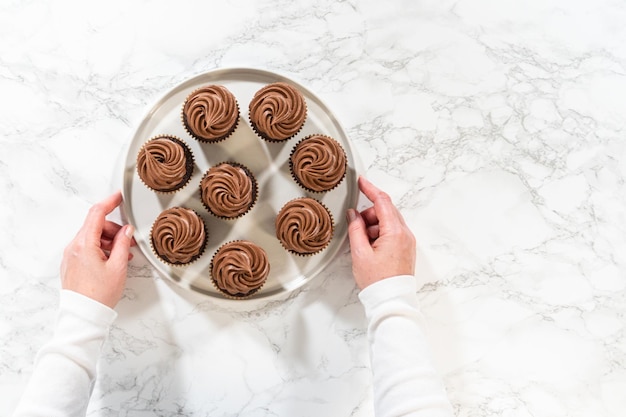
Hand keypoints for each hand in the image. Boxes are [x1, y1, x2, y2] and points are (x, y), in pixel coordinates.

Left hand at [60, 191, 135, 308]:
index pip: (96, 213)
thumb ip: (122, 243)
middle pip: (96, 226)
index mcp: (84, 244)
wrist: (83, 315)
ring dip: (108, 240)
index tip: (119, 196)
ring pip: (92, 237)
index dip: (110, 202)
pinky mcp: (71, 264)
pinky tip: (112, 260)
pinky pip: (86, 248)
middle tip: (128, 241)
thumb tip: (126, 230)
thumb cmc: (99, 294)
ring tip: (122, 255)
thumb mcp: (118, 266)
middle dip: (114, 229)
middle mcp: (73, 247)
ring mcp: (70, 255)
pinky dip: (100, 249)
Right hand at [347, 176, 415, 289]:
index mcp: (395, 232)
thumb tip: (353, 214)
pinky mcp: (406, 248)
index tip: (361, 181)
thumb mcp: (360, 253)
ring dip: (373, 225)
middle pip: (386, 210)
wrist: (391, 300)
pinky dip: (379, 233)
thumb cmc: (377, 281)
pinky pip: (392, 232)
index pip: (382, 201)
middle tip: (356, 225)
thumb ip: (355, 228)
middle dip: (369, 213)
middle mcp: (405, 234)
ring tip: (363, 243)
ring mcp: (407, 241)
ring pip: (388, 221)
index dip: (370, 189)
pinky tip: (370, 246)